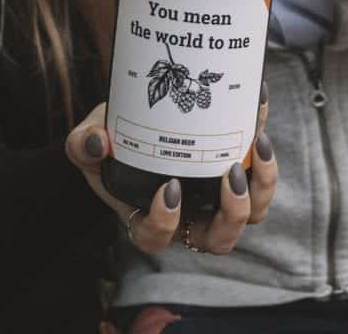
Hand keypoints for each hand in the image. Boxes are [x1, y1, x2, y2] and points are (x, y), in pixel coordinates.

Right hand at [65, 92, 275, 255]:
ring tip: (258, 146)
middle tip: (231, 173)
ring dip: (260, 187)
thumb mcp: (89, 137)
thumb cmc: (111, 137)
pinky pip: (260, 174)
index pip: (155, 237)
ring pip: (250, 214)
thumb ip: (83, 143)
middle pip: (218, 239)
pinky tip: (259, 108)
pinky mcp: (237, 170)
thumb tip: (95, 143)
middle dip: (231, 213)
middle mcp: (188, 216)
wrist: (134, 117)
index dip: (164, 222)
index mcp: (147, 215)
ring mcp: (216, 198)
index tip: (169, 188)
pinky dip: (265, 148)